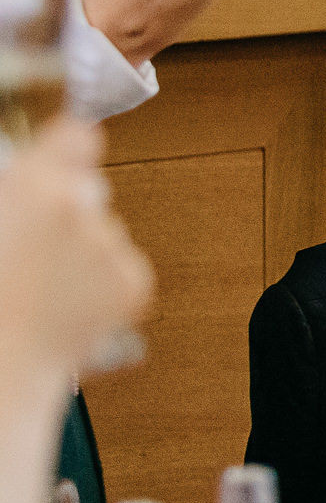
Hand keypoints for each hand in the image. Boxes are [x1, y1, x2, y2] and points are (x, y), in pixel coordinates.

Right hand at [0, 121, 152, 385]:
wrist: (1, 366)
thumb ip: (13, 198)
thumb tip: (25, 183)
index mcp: (33, 188)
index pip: (76, 136)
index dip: (70, 144)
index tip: (67, 146)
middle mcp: (82, 209)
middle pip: (87, 190)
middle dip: (66, 210)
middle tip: (31, 246)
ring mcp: (112, 246)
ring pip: (103, 233)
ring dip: (82, 252)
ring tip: (41, 287)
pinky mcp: (134, 283)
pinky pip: (120, 268)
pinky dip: (101, 283)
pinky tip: (65, 304)